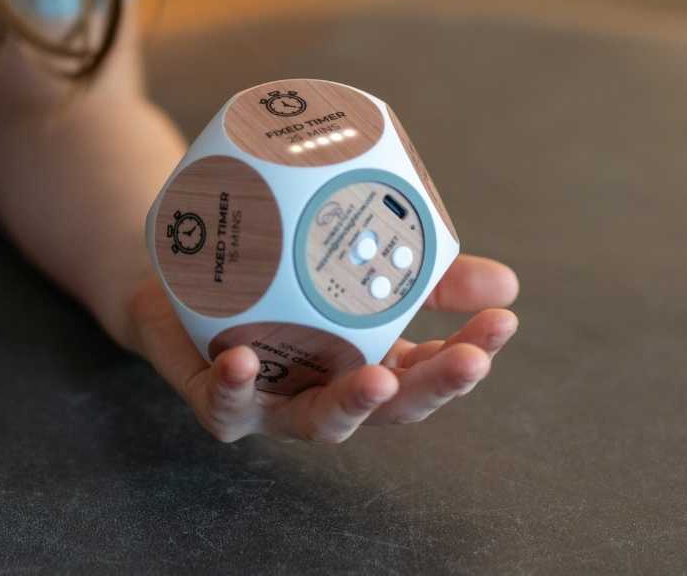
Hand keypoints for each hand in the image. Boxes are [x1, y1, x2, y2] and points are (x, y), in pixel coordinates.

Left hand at [127, 255, 519, 442]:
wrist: (179, 272)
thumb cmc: (275, 278)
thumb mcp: (351, 265)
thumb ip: (423, 273)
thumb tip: (508, 282)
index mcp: (367, 362)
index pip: (431, 372)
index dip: (469, 354)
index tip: (504, 321)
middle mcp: (327, 392)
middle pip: (388, 407)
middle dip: (432, 387)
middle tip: (468, 360)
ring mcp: (274, 401)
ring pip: (317, 421)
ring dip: (350, 404)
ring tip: (377, 377)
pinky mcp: (216, 394)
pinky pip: (225, 402)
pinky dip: (236, 385)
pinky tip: (245, 362)